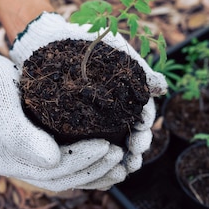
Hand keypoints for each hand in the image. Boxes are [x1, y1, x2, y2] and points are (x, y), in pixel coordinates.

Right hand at [0, 52, 129, 191]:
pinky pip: (62, 167)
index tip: (107, 147)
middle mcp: (12, 166)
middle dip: (92, 170)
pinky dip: (85, 167)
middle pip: (58, 179)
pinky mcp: (33, 150)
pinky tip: (107, 163)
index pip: (48, 171)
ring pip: (63, 177)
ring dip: (93, 174)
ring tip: (121, 166)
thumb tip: (52, 161)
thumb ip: (20, 133)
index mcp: (1, 160)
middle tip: (120, 157)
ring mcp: (22, 160)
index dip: (80, 162)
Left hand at [9, 12, 167, 174]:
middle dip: (137, 147)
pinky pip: (88, 145)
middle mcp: (114, 106)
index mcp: (126, 91)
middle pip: (132, 132)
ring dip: (121, 157)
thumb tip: (162, 88)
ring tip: (122, 168)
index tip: (141, 134)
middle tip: (133, 158)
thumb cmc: (82, 39)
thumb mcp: (111, 51)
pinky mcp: (74, 123)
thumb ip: (137, 69)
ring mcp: (95, 116)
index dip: (145, 126)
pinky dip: (96, 159)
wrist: (46, 37)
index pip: (143, 113)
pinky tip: (97, 170)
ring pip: (114, 142)